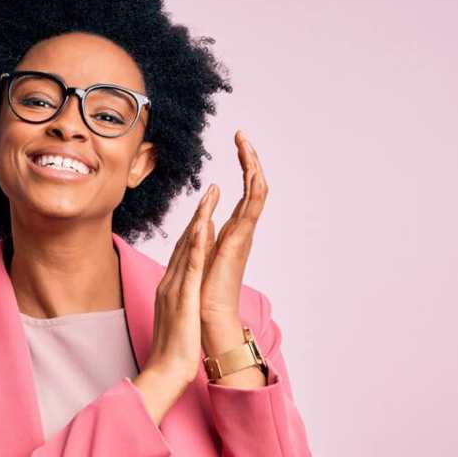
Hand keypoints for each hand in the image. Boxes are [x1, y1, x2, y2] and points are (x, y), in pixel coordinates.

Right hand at [144, 183, 220, 385]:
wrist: (166, 371)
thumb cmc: (174, 351)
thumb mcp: (177, 320)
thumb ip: (179, 303)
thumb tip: (186, 295)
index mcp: (170, 288)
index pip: (183, 252)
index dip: (194, 228)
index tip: (204, 209)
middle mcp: (170, 283)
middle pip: (183, 243)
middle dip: (197, 214)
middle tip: (209, 189)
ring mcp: (174, 288)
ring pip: (186, 247)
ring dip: (198, 219)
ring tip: (210, 195)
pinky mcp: (183, 297)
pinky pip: (190, 266)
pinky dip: (196, 244)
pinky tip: (203, 227)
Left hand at [200, 130, 268, 354]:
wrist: (210, 321)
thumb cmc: (205, 295)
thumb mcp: (202, 257)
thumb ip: (205, 239)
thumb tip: (204, 223)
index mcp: (233, 234)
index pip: (243, 193)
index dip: (243, 168)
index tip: (240, 144)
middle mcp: (242, 233)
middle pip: (253, 188)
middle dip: (250, 160)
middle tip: (243, 135)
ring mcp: (242, 238)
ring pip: (255, 194)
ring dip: (251, 167)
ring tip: (246, 144)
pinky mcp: (237, 246)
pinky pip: (247, 212)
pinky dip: (249, 189)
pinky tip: (245, 171)